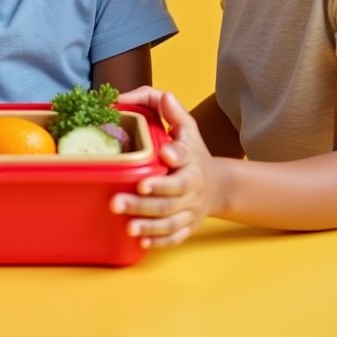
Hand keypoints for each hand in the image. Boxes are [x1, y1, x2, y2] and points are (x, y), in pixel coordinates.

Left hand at [110, 89, 222, 247]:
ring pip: (171, 219)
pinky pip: (176, 236)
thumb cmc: (193, 153)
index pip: (186, 156)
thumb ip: (170, 109)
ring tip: (127, 225)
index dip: (176, 155)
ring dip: (149, 224)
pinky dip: (160, 241)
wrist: (218, 185)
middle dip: (146, 199)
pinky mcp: (188, 226)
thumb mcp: (187, 127)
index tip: (164, 154)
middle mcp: (192, 185)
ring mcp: (191, 208)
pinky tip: (141, 241)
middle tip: (118, 201)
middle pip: (172, 194)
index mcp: (191, 159)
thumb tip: (156, 95)